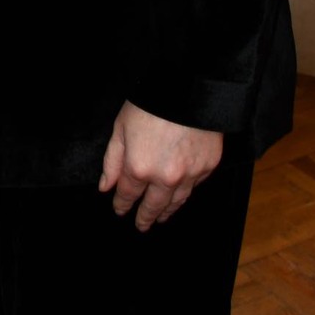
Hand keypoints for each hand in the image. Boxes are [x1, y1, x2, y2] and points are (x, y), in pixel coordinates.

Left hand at [99, 101, 222, 231]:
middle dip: (145, 217)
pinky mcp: (208, 167)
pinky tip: (180, 195)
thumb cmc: (151, 104)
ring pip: (176, 202)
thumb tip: (105, 187)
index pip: (128, 194)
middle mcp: (165, 177)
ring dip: (166, 211)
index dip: (122, 204)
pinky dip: (185, 193)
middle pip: (153, 205)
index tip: (119, 210)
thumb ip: (113, 161)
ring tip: (160, 217)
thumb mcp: (121, 127)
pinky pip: (194, 187)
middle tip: (141, 225)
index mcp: (139, 167)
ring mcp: (189, 175)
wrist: (190, 89)